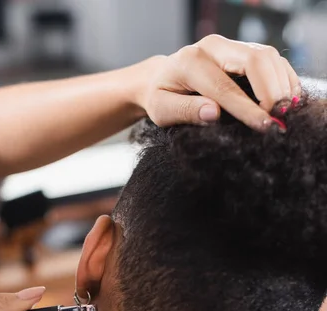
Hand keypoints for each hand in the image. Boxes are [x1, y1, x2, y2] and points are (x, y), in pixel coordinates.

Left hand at [137, 34, 299, 130]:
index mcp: (191, 62)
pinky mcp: (243, 49)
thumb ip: (185, 111)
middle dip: (272, 91)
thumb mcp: (162, 110)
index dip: (247, 108)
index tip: (265, 126)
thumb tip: (213, 113)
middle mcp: (213, 46)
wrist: (162, 77)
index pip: (225, 87)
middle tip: (280, 118)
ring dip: (282, 84)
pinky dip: (284, 77)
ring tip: (286, 111)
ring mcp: (231, 45)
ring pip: (268, 56)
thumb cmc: (162, 97)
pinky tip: (288, 98)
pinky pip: (272, 58)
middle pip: (254, 61)